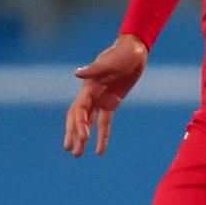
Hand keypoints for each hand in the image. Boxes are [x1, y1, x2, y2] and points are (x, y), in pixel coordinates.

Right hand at [64, 34, 148, 156]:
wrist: (134, 50)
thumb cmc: (122, 53)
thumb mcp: (111, 61)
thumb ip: (94, 69)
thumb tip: (77, 73)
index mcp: (89, 87)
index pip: (80, 108)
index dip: (79, 123)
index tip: (83, 136)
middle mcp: (91, 94)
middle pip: (79, 118)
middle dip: (74, 134)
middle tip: (71, 151)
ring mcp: (100, 99)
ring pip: (88, 122)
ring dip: (83, 137)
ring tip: (78, 154)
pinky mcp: (112, 102)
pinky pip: (104, 121)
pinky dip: (102, 135)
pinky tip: (100, 149)